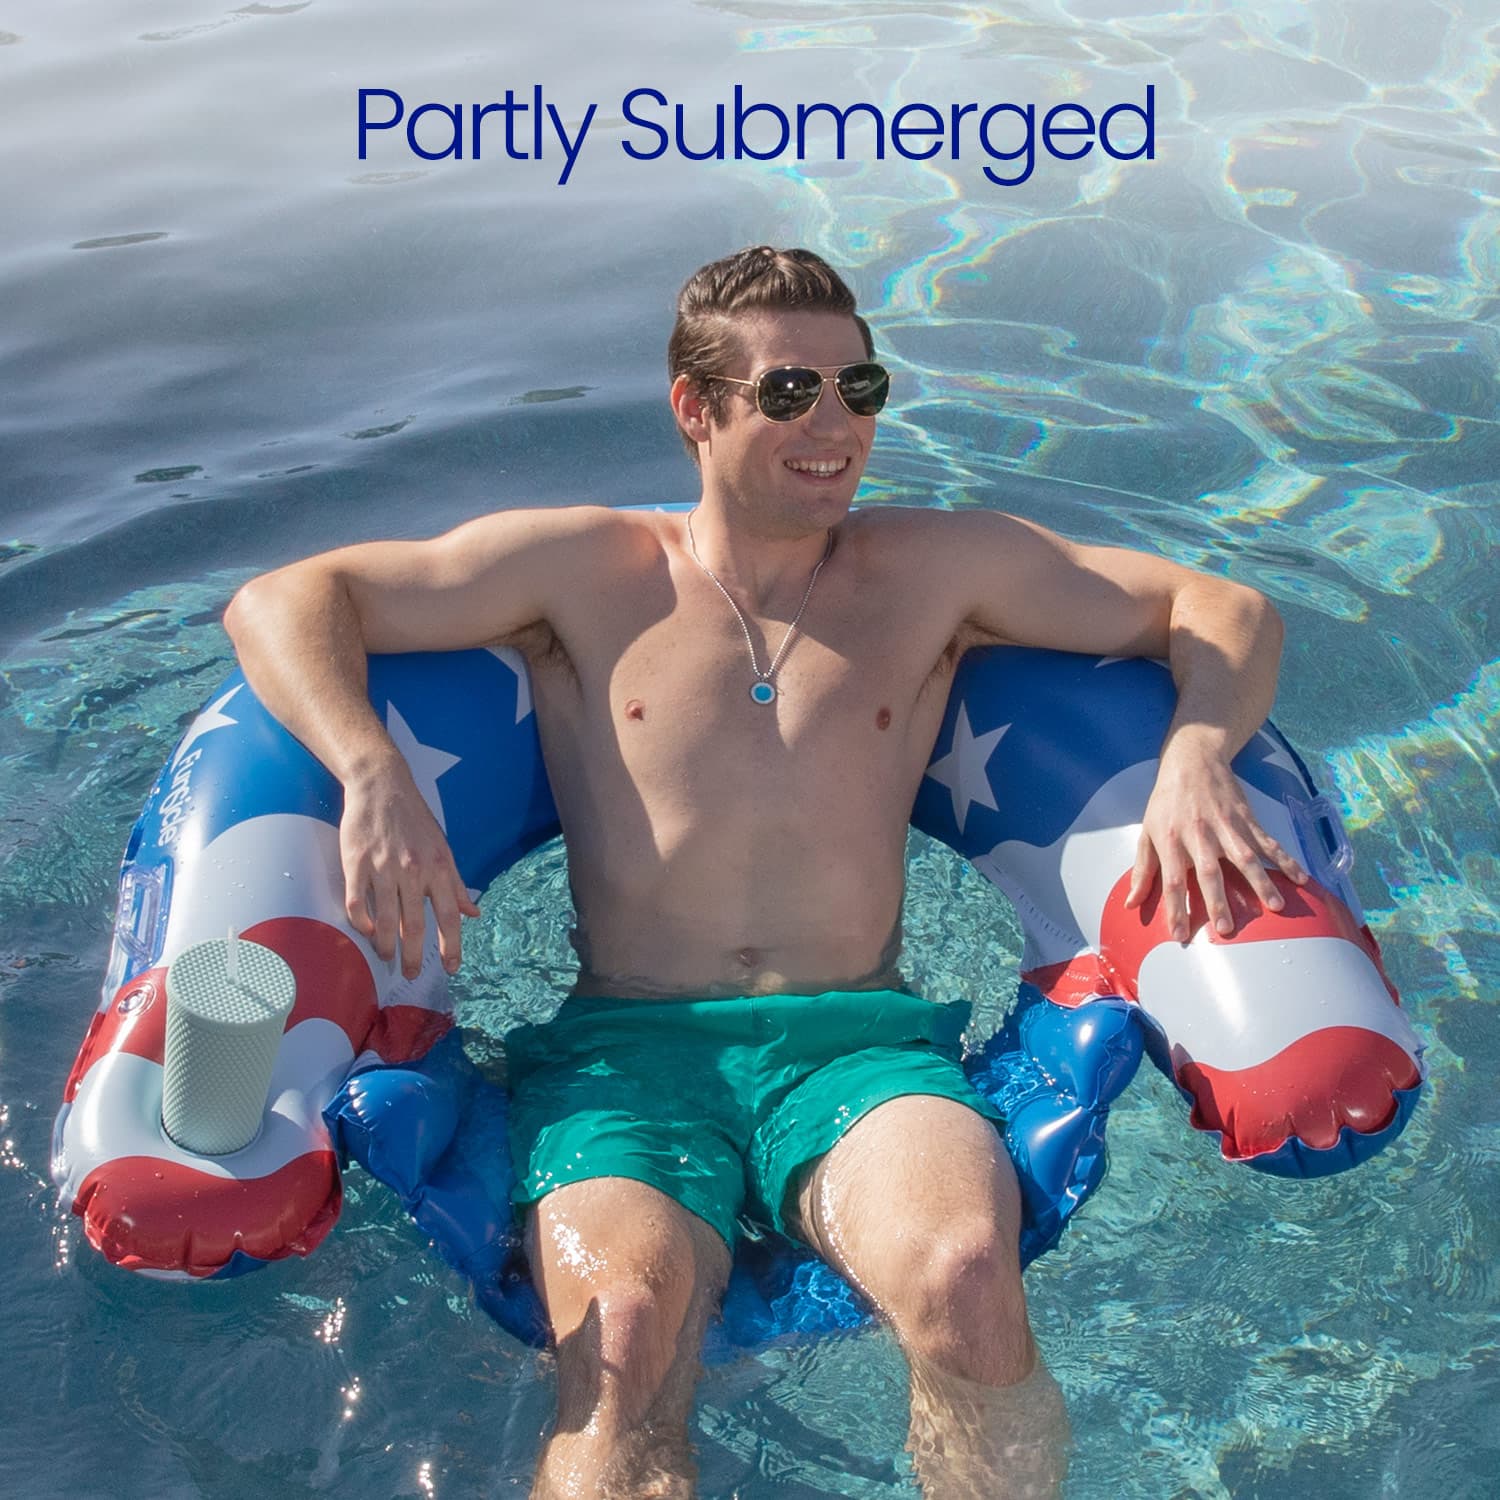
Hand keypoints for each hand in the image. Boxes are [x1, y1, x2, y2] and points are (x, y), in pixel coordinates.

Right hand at [340, 765, 481, 978]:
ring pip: (385, 920)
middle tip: (411, 974)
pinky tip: (366, 932)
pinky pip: (358, 904)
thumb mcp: (444, 848)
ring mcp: (383, 868)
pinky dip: (362, 923)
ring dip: (386, 945)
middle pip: (415, 925)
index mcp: (439, 868)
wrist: (382, 786)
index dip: (452, 945)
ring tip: (386, 957)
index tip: (453, 968)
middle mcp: (413, 871)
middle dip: (414, 956)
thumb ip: (456, 884)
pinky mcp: (356, 864)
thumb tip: (473, 913)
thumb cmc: (416, 819)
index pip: (449, 915)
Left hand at [1123, 741, 1307, 941]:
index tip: (1179, 936)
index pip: (1171, 880)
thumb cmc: (1166, 802)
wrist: (1192, 762)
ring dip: (1260, 882)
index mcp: (1171, 840)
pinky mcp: (1246, 819)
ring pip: (1245, 857)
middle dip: (1217, 901)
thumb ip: (1142, 870)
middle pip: (1209, 872)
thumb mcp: (1147, 832)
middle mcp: (1198, 835)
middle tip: (1226, 929)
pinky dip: (1286, 860)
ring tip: (1274, 907)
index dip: (1174, 908)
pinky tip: (1301, 878)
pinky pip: (1268, 842)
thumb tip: (1131, 903)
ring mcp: (1226, 827)